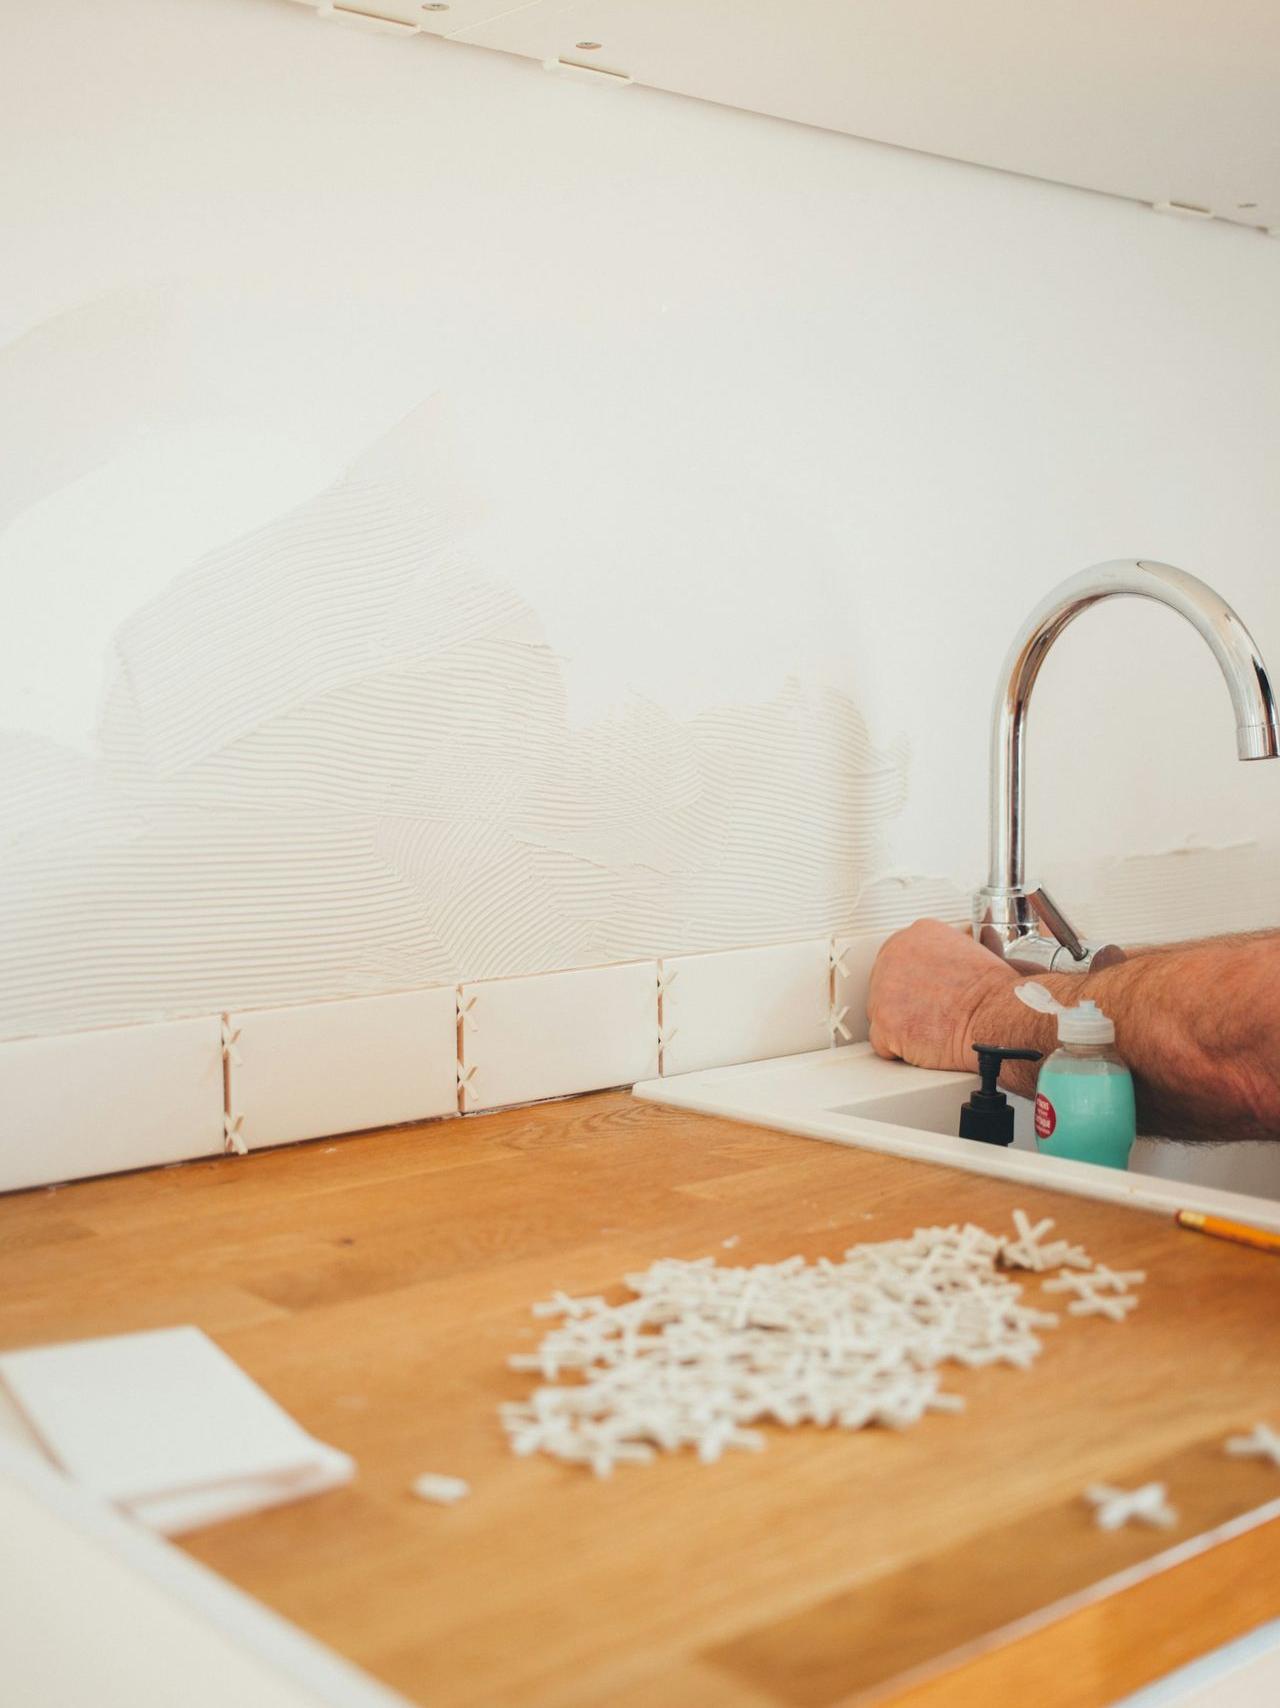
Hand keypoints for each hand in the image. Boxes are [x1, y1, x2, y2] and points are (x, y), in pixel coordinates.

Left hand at [867, 919, 1018, 1071]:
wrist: (995, 1017)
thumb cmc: (993, 991)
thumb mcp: (979, 950)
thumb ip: (958, 946)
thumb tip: (971, 937)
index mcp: (916, 935)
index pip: (898, 957)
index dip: (913, 980)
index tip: (926, 991)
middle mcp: (893, 956)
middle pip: (885, 984)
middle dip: (904, 1002)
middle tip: (931, 1013)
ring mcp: (883, 992)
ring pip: (881, 1013)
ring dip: (902, 1025)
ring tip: (933, 1028)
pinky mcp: (883, 1025)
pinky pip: (882, 1042)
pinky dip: (900, 1050)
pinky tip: (924, 1044)